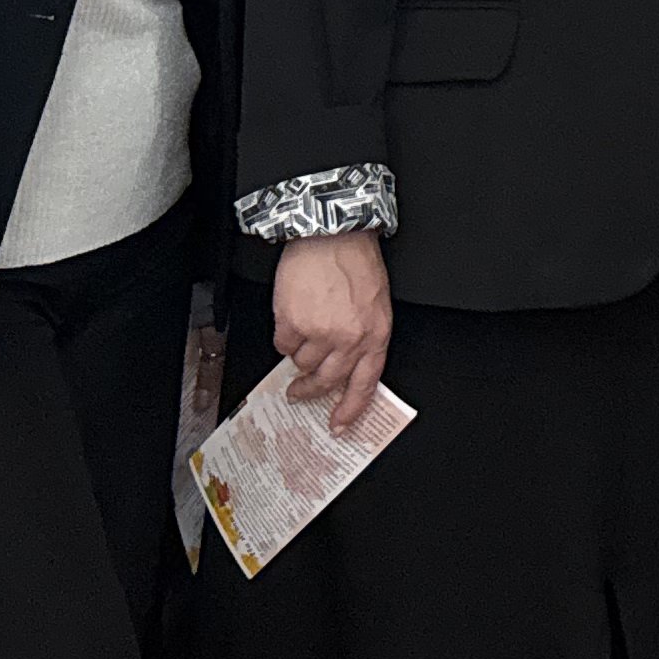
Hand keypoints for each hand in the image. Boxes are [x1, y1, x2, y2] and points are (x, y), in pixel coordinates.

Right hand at [272, 231, 393, 433]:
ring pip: (301, 363)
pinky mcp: (293, 323)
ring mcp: (320, 333)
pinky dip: (285, 335)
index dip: (350, 410)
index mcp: (375, 335)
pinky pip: (283, 345)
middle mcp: (349, 339)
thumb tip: (344, 368)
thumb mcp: (375, 305)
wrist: (332, 234)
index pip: (364, 385)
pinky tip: (293, 316)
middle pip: (326, 381)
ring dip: (300, 353)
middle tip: (299, 392)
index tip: (338, 424)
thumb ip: (363, 338)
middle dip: (309, 391)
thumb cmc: (356, 263)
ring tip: (304, 328)